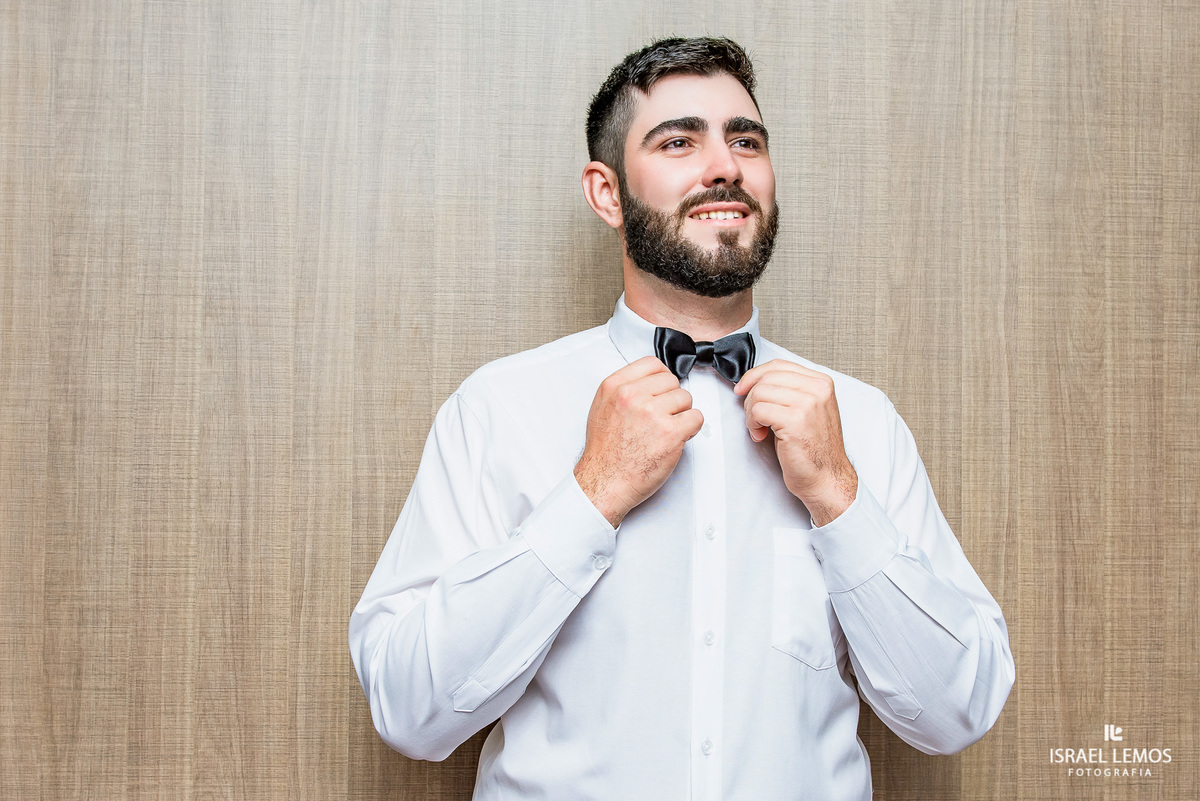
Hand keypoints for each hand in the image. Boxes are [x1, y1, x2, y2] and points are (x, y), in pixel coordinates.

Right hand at [574, 356, 704, 526]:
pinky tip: (676, 438)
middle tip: (661, 418)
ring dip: (681, 414)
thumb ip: (624, 389)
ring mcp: (652, 413)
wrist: (605, 481)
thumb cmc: (605, 452)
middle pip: (672, 381)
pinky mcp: (670, 432)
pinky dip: (691, 428)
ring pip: (686, 398)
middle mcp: (632, 396)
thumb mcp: (602, 407)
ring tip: (665, 430)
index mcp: (615, 386)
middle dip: (671, 399)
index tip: (662, 392)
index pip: (652, 364)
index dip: (662, 379)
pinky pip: (696, 418)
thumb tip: (650, 381)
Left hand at [734, 359, 857, 526]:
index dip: (755, 375)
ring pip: (759, 393)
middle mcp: (817, 390)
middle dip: (751, 398)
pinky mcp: (795, 420)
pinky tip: (761, 436)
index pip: (778, 365)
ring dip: (751, 413)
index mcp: (821, 383)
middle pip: (766, 378)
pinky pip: (758, 410)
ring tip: (760, 429)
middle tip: (754, 418)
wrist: (827, 477)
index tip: (743, 388)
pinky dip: (752, 424)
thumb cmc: (814, 449)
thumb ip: (789, 391)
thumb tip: (756, 381)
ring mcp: (808, 404)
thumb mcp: (807, 410)